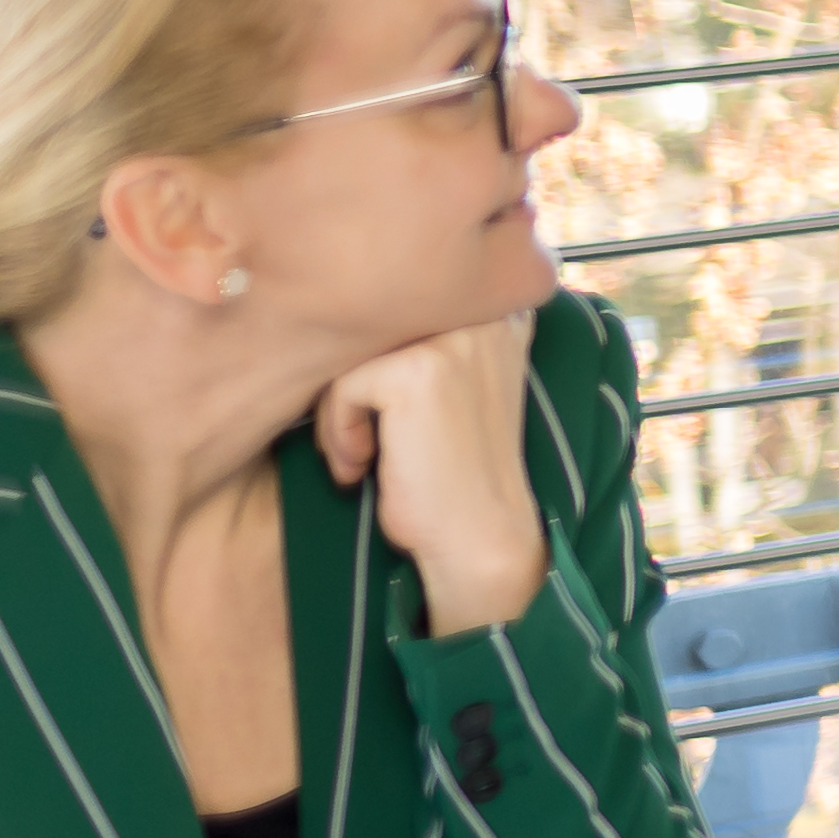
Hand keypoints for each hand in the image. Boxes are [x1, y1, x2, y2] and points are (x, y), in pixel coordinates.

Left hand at [320, 303, 550, 637]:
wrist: (480, 536)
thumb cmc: (457, 470)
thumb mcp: (457, 382)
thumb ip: (428, 334)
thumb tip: (338, 301)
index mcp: (499, 309)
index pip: (396, 306)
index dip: (377, 366)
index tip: (394, 419)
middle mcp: (486, 312)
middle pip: (370, 326)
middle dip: (356, 387)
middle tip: (372, 442)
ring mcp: (456, 337)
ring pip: (351, 354)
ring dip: (341, 412)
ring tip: (367, 456)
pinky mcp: (420, 370)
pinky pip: (342, 386)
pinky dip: (340, 433)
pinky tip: (366, 465)